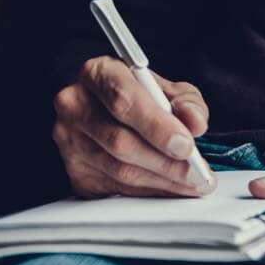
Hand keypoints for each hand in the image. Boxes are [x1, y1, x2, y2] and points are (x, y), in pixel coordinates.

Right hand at [52, 56, 215, 197]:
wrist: (103, 106)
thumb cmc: (136, 93)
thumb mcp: (165, 86)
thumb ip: (185, 101)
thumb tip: (195, 123)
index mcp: (98, 73)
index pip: (124, 100)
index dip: (157, 125)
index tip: (185, 144)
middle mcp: (74, 105)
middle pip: (120, 140)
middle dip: (164, 160)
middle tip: (195, 171)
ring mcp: (68, 141)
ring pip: (118, 169)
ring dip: (160, 181)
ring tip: (191, 183)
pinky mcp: (74, 171)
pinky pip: (114, 188)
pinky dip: (148, 191)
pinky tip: (169, 188)